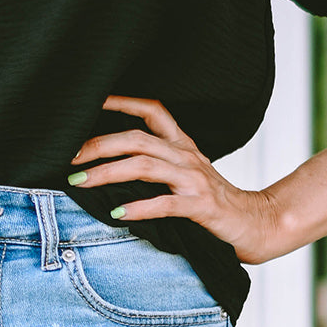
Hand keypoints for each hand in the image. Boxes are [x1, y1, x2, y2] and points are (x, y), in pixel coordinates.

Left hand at [69, 94, 277, 264]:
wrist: (258, 224)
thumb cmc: (215, 203)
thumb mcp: (186, 175)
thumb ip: (157, 166)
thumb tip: (107, 167)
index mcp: (182, 145)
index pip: (152, 111)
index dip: (121, 102)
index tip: (88, 102)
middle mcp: (187, 156)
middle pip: (136, 139)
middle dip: (98, 146)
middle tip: (68, 158)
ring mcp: (195, 180)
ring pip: (145, 166)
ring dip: (107, 173)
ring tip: (80, 183)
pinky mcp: (202, 207)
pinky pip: (166, 203)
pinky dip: (138, 207)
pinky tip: (117, 213)